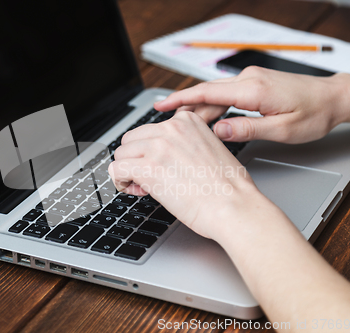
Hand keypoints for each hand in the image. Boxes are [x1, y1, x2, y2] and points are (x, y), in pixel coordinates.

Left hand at [108, 111, 267, 238]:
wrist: (233, 206)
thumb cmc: (228, 187)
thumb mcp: (209, 148)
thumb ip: (184, 144)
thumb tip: (163, 154)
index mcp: (186, 121)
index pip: (149, 130)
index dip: (149, 151)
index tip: (159, 165)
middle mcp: (170, 128)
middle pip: (130, 140)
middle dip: (135, 159)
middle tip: (148, 178)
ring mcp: (157, 147)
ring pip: (121, 154)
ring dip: (128, 171)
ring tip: (144, 186)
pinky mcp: (147, 168)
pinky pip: (116, 171)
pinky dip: (121, 183)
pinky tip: (137, 191)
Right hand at [154, 67, 349, 143]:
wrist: (333, 98)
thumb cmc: (314, 114)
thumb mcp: (282, 130)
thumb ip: (247, 129)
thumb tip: (218, 130)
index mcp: (253, 90)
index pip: (207, 93)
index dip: (180, 99)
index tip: (160, 104)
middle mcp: (249, 80)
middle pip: (207, 92)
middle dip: (185, 107)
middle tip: (168, 125)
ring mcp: (252, 79)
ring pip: (215, 93)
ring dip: (199, 108)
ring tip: (185, 126)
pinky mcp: (255, 83)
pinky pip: (226, 93)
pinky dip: (213, 105)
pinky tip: (208, 118)